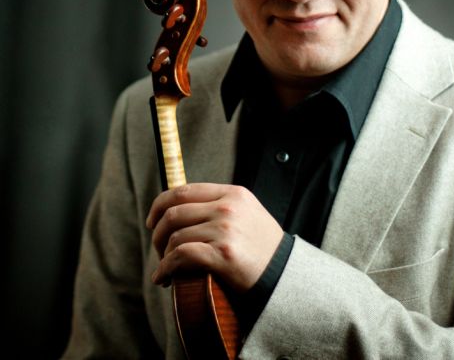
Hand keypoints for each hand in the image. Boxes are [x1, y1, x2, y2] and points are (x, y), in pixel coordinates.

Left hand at [145, 183, 283, 292]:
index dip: (160, 204)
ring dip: (162, 255)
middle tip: (158, 248)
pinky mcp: (223, 254)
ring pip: (175, 236)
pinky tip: (164, 278)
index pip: (184, 190)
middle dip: (158, 233)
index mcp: (233, 194)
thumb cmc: (262, 247)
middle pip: (174, 212)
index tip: (152, 221)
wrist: (284, 274)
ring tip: (166, 268)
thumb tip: (181, 208)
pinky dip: (165, 269)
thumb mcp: (247, 213)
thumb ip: (220, 205)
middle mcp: (228, 207)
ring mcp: (225, 229)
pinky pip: (181, 257)